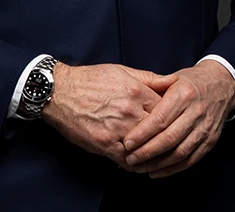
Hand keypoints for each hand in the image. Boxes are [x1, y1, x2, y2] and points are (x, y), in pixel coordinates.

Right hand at [42, 62, 177, 168]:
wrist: (59, 92)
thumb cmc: (90, 79)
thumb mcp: (121, 71)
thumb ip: (150, 78)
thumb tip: (173, 81)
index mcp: (136, 91)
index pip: (166, 110)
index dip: (172, 117)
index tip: (175, 122)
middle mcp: (129, 111)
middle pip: (159, 131)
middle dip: (166, 137)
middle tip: (171, 142)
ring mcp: (117, 129)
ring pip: (146, 148)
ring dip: (153, 154)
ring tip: (159, 156)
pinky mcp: (104, 144)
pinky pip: (128, 161)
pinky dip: (136, 164)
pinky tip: (140, 163)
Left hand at [121, 60, 234, 177]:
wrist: (221, 86)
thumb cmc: (190, 82)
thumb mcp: (172, 78)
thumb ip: (152, 90)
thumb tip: (130, 107)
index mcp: (183, 94)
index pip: (160, 119)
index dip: (142, 133)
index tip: (127, 143)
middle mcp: (196, 112)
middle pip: (169, 138)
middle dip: (147, 152)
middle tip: (130, 159)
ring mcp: (205, 128)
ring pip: (180, 152)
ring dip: (158, 164)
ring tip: (140, 168)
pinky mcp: (210, 141)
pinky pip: (190, 160)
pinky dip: (172, 169)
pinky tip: (156, 171)